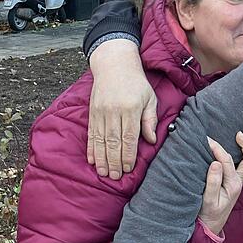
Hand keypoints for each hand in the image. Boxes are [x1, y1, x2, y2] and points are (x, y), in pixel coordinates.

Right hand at [87, 39, 157, 179]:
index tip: (128, 168)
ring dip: (102, 158)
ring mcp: (101, 112)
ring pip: (100, 140)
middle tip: (115, 176)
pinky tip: (92, 160)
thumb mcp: (149, 98)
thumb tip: (151, 140)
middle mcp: (113, 112)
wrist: (114, 65)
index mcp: (130, 109)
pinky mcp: (92, 112)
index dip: (128, 155)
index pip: (129, 137)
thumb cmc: (136, 83)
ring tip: (104, 173)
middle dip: (114, 161)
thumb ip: (149, 120)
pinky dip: (91, 148)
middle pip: (113, 142)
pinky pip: (91, 134)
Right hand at [198, 132, 242, 234]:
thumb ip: (212, 182)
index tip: (208, 140)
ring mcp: (239, 183)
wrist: (209, 226)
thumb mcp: (208, 200)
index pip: (227, 162)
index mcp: (233, 185)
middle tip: (239, 133)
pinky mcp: (235, 183)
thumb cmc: (207, 214)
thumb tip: (216, 162)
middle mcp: (239, 183)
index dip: (218, 149)